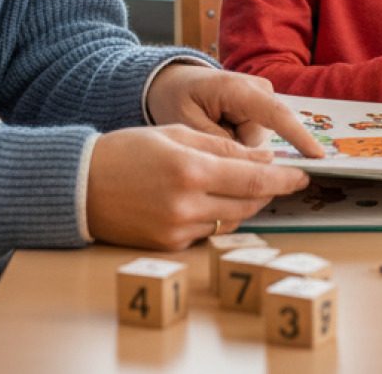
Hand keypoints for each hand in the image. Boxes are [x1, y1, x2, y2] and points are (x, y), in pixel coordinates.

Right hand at [85, 125, 311, 249]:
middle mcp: (186, 203)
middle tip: (274, 178)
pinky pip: (208, 232)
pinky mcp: (170, 246)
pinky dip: (214, 216)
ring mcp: (177, 229)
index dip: (283, 180)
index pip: (252, 179)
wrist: (79, 186)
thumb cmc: (126, 152)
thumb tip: (264, 159)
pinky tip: (202, 201)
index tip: (302, 176)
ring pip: (231, 219)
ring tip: (230, 184)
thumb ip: (222, 147)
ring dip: (240, 203)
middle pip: (248, 203)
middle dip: (266, 190)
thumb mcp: (174, 135)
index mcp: (189, 169)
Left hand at [145, 63, 326, 157]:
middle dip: (234, 149)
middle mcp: (259, 90)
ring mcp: (262, 98)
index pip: (276, 114)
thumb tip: (253, 166)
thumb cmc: (177, 98)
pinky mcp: (261, 109)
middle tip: (204, 132)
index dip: (298, 137)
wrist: (175, 82)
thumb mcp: (186, 122)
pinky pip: (253, 140)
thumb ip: (219, 144)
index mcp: (238, 89)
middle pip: (259, 141)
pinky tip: (218, 126)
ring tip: (209, 126)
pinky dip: (235, 140)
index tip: (318, 157)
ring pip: (256, 145)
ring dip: (233, 144)